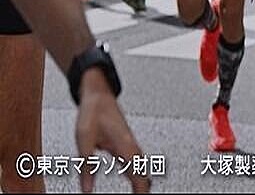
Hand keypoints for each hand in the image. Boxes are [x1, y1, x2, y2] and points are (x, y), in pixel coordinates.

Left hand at [75, 70, 149, 192]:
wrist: (99, 94)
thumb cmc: (93, 111)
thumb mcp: (84, 140)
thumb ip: (86, 166)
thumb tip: (86, 189)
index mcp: (125, 146)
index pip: (140, 176)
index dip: (141, 191)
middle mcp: (131, 145)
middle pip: (145, 173)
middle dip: (144, 189)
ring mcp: (130, 143)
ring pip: (143, 167)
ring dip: (141, 181)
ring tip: (139, 192)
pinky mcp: (126, 142)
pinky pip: (136, 161)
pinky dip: (137, 172)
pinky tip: (132, 176)